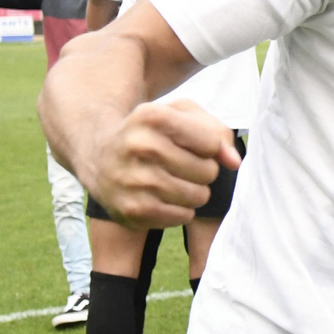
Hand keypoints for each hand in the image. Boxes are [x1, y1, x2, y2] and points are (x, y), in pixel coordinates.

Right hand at [83, 100, 241, 227]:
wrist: (99, 158)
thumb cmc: (152, 134)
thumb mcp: (182, 117)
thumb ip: (218, 133)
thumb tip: (234, 163)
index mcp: (152, 116)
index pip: (211, 143)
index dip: (209, 147)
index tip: (191, 145)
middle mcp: (139, 146)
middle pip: (208, 172)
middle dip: (204, 170)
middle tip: (183, 166)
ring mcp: (133, 180)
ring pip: (199, 196)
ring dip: (195, 191)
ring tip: (175, 181)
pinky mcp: (132, 211)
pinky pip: (183, 217)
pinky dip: (181, 209)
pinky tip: (163, 197)